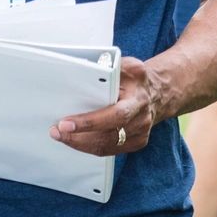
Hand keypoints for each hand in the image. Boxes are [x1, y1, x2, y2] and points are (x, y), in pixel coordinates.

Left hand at [52, 56, 170, 156]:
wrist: (158, 92)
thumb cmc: (135, 79)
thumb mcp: (126, 66)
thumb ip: (108, 68)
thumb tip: (82, 71)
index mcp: (137, 96)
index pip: (115, 114)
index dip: (89, 122)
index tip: (65, 122)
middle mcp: (141, 117)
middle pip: (108, 135)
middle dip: (78, 136)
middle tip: (57, 131)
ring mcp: (140, 133)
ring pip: (106, 146)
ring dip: (80, 143)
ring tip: (61, 135)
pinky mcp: (137, 142)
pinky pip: (110, 150)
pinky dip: (90, 147)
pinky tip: (76, 140)